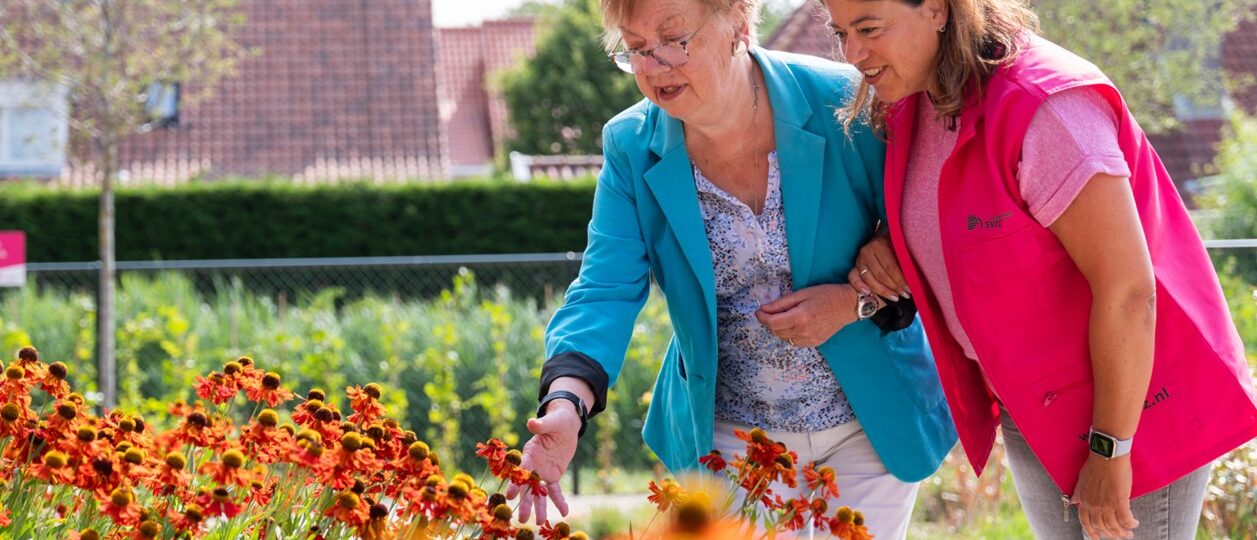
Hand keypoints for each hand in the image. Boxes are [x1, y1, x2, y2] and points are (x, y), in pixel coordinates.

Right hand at [506, 403, 578, 524]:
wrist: (566, 425)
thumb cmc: (556, 420)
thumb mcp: (551, 422)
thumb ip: (541, 425)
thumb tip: (531, 422)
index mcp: (529, 453)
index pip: (521, 469)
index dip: (516, 482)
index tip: (511, 495)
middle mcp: (533, 465)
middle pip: (527, 486)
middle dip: (524, 501)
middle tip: (522, 518)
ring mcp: (542, 472)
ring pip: (539, 492)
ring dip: (539, 507)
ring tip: (539, 522)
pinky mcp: (553, 476)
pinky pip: (555, 491)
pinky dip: (559, 501)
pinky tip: (564, 512)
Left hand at [755, 284, 856, 347]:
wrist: (847, 305)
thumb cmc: (826, 295)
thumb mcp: (802, 293)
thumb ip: (782, 302)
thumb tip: (765, 308)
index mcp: (801, 317)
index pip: (773, 323)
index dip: (762, 317)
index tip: (759, 311)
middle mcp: (804, 331)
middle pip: (776, 332)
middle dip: (769, 322)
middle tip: (769, 312)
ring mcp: (809, 340)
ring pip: (784, 338)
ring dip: (778, 329)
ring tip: (784, 317)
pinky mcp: (814, 343)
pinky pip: (794, 342)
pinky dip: (789, 334)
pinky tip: (794, 324)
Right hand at [848, 233, 909, 301]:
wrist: (883, 234)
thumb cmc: (896, 242)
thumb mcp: (902, 245)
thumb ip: (905, 259)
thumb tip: (914, 276)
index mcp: (879, 244)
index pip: (891, 267)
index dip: (901, 280)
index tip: (910, 289)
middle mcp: (867, 251)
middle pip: (881, 275)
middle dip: (894, 287)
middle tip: (906, 295)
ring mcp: (860, 259)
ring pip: (869, 279)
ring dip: (883, 291)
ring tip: (895, 297)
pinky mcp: (855, 265)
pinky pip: (853, 277)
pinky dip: (859, 286)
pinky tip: (868, 293)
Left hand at [1071, 453, 1138, 538]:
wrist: (1107, 456)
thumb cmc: (1095, 465)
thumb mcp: (1081, 480)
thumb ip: (1078, 493)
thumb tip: (1074, 500)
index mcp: (1083, 500)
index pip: (1085, 522)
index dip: (1091, 532)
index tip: (1096, 538)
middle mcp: (1093, 505)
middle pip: (1101, 526)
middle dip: (1111, 534)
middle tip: (1119, 536)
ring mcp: (1106, 504)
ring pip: (1114, 525)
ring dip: (1122, 532)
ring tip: (1128, 533)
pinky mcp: (1119, 501)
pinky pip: (1126, 519)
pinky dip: (1130, 524)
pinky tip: (1134, 524)